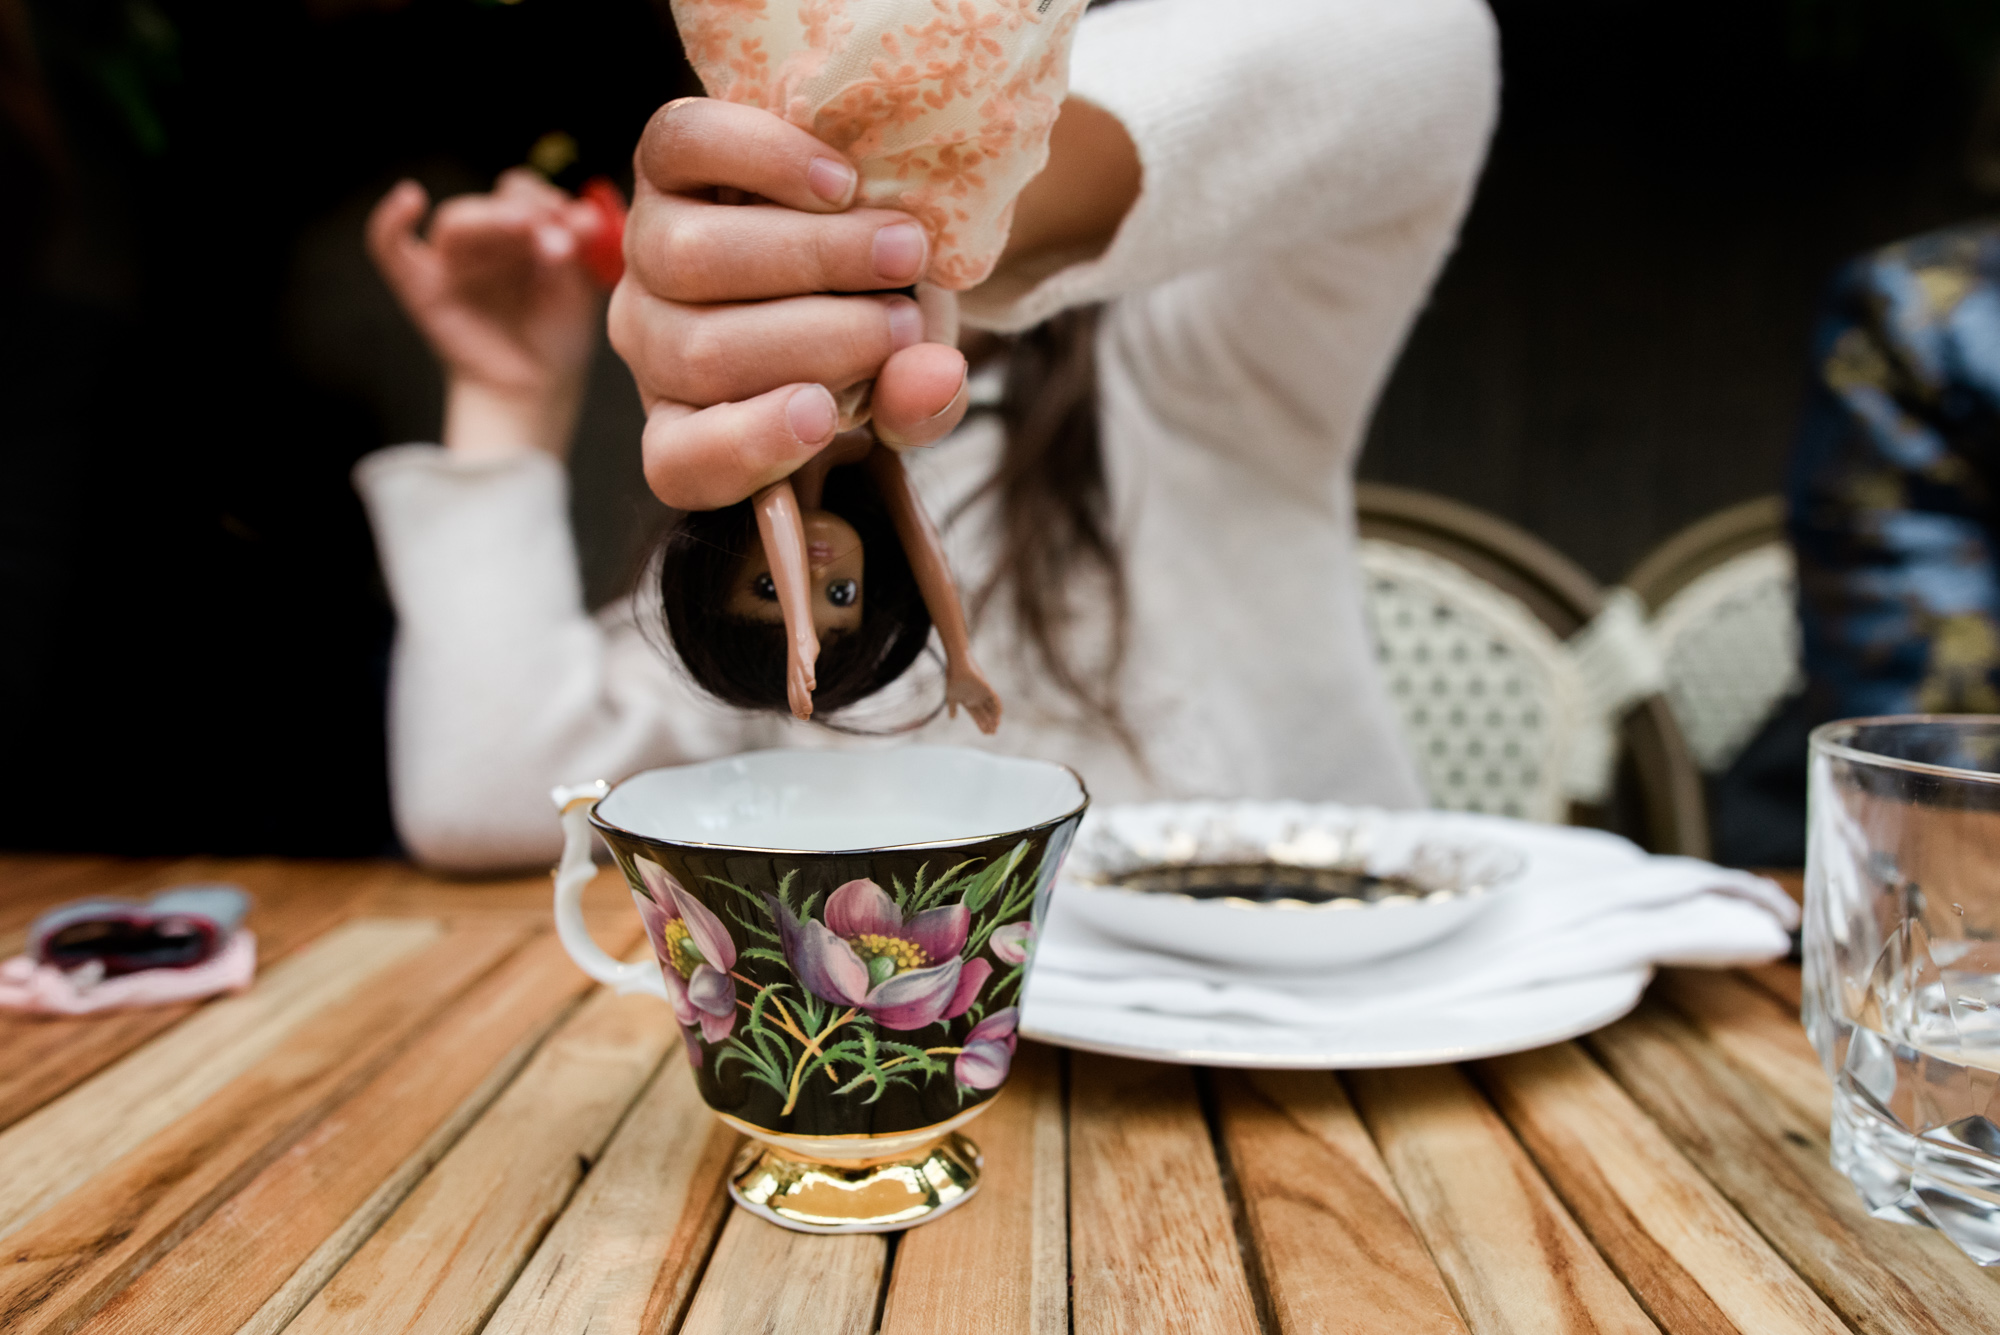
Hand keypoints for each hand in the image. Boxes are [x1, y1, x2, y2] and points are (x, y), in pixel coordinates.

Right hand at [367, 171, 605, 458]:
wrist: (535, 390)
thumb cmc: (556, 336)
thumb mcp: (577, 287)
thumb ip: (575, 248)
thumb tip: (582, 214)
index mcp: (516, 232)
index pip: (521, 194)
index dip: (545, 199)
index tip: (578, 221)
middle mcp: (480, 241)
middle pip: (489, 206)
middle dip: (524, 215)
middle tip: (556, 239)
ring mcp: (448, 262)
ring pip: (456, 223)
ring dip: (493, 221)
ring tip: (528, 229)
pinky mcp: (419, 288)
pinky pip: (388, 247)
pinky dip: (390, 221)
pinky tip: (410, 198)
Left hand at [610, 98, 969, 511]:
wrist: (870, 220)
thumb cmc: (879, 319)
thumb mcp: (907, 376)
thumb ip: (920, 400)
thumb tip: (938, 378)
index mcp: (699, 422)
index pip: (680, 462)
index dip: (741, 447)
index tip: (823, 416)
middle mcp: (656, 343)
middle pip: (702, 355)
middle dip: (821, 339)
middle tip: (905, 321)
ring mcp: (649, 250)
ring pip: (689, 258)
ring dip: (814, 254)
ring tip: (902, 249)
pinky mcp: (660, 162)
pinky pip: (686, 150)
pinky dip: (768, 162)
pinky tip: (841, 184)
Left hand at [787, 635, 819, 721]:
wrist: (799, 630)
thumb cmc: (803, 650)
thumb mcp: (803, 665)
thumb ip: (805, 677)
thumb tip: (809, 687)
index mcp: (793, 676)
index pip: (793, 694)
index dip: (797, 706)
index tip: (803, 718)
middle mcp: (794, 672)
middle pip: (796, 691)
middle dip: (801, 705)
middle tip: (807, 717)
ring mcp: (798, 664)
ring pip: (801, 683)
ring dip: (804, 696)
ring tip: (809, 708)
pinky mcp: (804, 655)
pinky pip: (806, 667)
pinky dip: (808, 676)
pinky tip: (811, 685)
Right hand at [946, 663, 1002, 734]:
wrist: (956, 667)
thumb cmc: (952, 680)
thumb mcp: (951, 697)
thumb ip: (952, 708)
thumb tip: (952, 719)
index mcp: (969, 702)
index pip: (977, 717)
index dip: (981, 725)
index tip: (986, 734)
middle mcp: (977, 699)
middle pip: (985, 714)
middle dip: (989, 724)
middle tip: (993, 733)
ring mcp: (983, 694)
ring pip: (991, 708)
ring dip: (994, 718)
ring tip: (996, 727)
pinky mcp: (987, 688)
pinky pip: (995, 699)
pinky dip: (997, 707)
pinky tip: (999, 715)